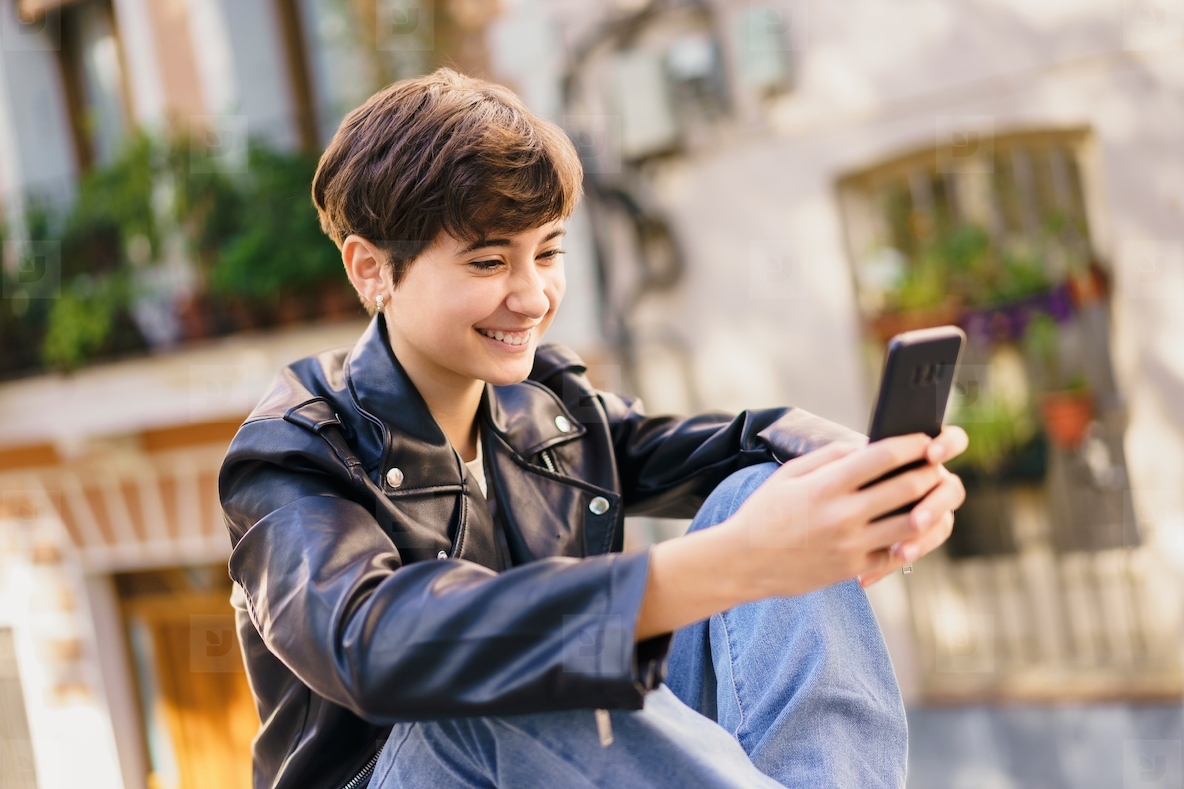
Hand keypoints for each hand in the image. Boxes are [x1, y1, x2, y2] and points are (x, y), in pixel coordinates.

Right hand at [724, 430, 960, 599]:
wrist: (743, 562)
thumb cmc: (765, 513)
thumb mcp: (788, 474)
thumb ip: (829, 457)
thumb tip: (866, 446)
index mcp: (826, 485)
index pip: (882, 456)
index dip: (911, 444)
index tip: (924, 439)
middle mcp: (842, 514)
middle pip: (907, 488)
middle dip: (930, 472)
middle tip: (937, 465)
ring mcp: (851, 545)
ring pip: (912, 524)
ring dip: (931, 507)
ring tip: (932, 496)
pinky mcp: (854, 569)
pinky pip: (897, 553)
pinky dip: (911, 539)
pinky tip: (914, 527)